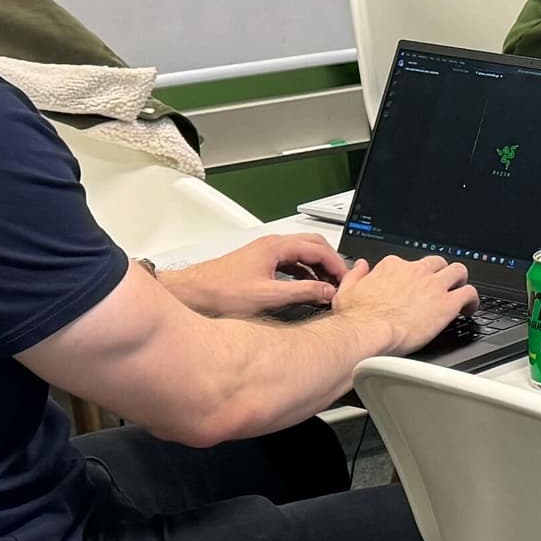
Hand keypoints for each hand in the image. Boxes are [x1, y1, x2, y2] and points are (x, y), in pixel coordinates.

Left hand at [165, 232, 347, 320]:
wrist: (194, 293)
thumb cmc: (221, 291)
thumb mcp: (269, 295)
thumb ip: (302, 292)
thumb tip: (327, 292)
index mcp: (276, 247)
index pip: (319, 248)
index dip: (337, 264)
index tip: (346, 280)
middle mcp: (272, 244)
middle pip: (313, 244)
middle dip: (331, 261)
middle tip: (341, 281)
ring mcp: (265, 252)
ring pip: (301, 252)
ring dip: (317, 266)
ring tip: (327, 286)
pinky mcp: (260, 262)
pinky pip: (290, 261)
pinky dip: (304, 271)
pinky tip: (306, 286)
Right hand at [333, 254, 479, 357]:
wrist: (368, 333)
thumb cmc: (356, 318)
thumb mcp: (347, 290)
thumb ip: (356, 275)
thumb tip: (361, 266)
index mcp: (392, 267)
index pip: (408, 263)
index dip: (413, 276)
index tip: (413, 286)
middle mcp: (415, 271)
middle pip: (437, 263)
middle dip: (441, 273)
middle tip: (441, 287)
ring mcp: (433, 286)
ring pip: (458, 271)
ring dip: (460, 281)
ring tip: (459, 292)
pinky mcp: (446, 304)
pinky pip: (469, 294)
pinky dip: (472, 300)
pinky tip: (469, 309)